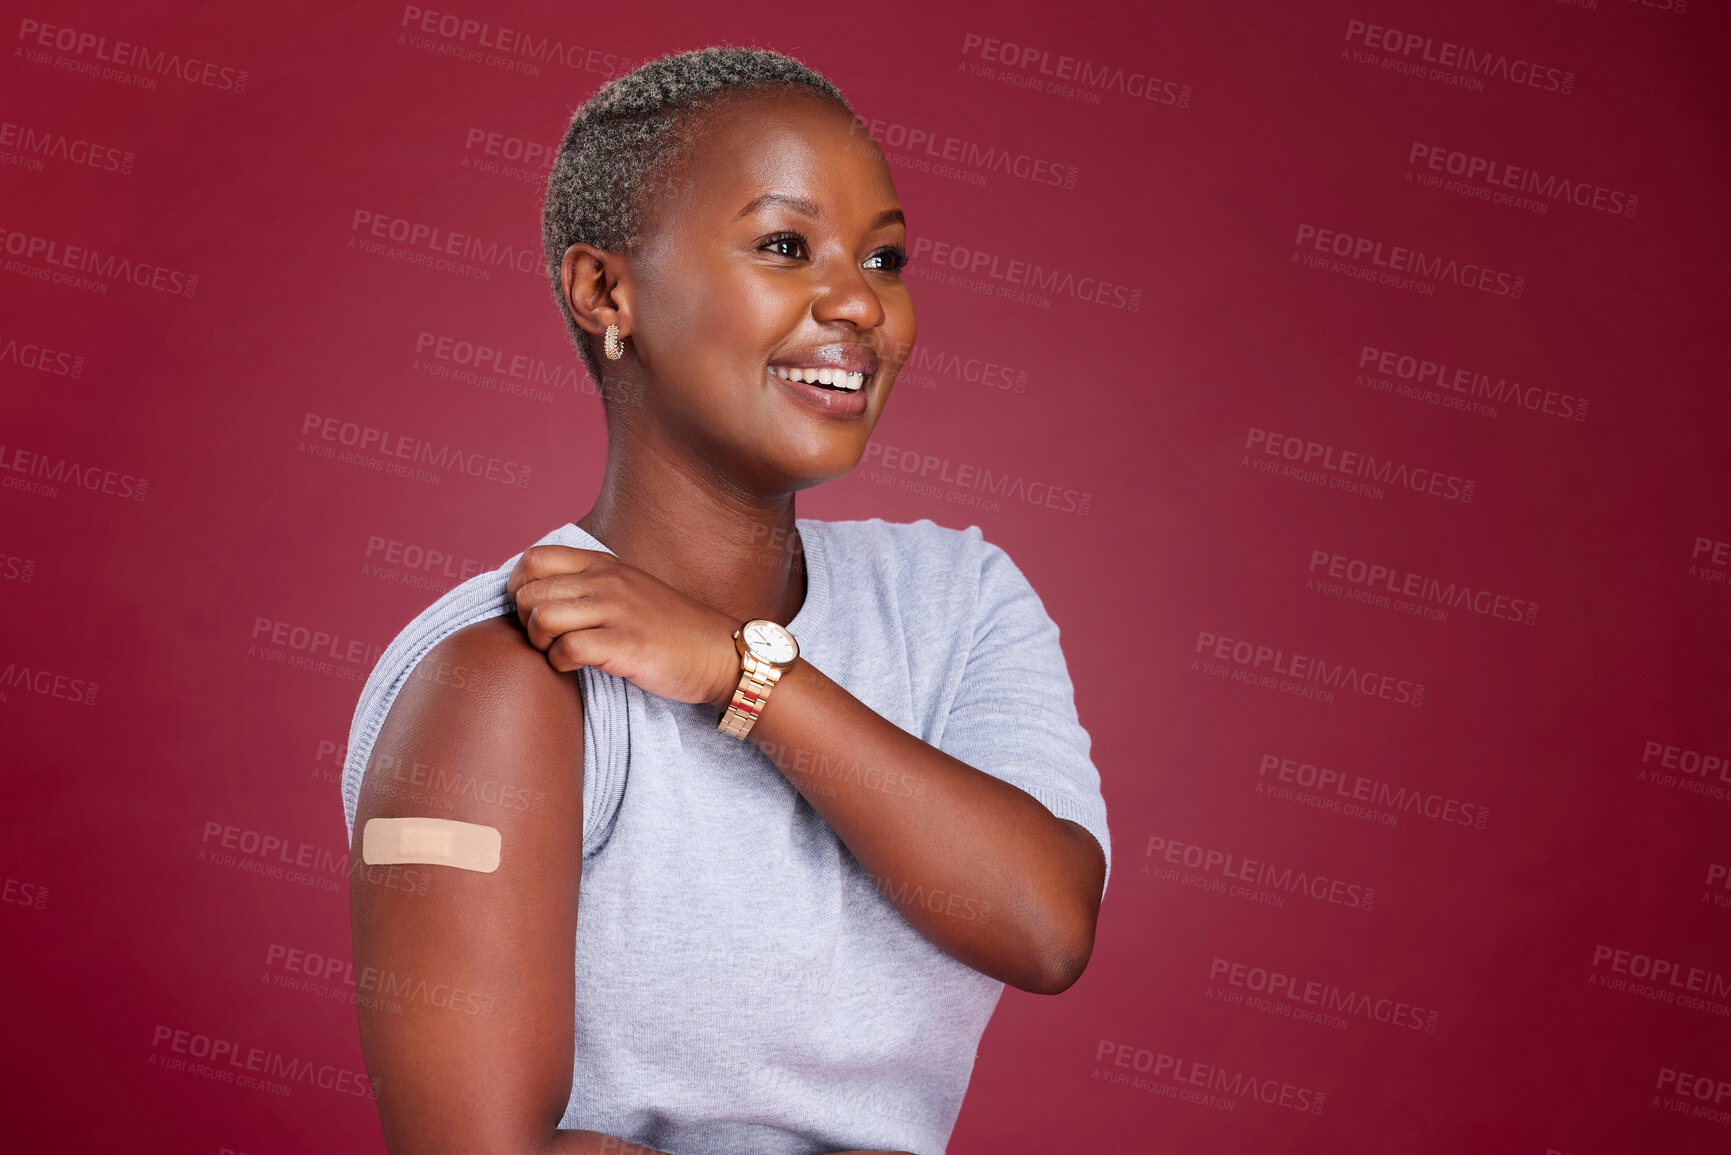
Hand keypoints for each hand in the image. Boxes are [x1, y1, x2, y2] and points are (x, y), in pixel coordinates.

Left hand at [505, 545, 741, 707]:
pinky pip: (567, 649)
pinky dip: (560, 663)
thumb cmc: (668, 628)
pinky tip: (576, 667)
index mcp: (603, 564)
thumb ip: (587, 585)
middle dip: (525, 621)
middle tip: (545, 639)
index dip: (520, 587)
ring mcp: (617, 611)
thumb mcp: (627, 589)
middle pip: (530, 592)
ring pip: (543, 618)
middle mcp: (607, 581)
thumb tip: (535, 594)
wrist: (717, 652)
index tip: (533, 611)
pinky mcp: (626, 644)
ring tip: (558, 653)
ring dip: (540, 643)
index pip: (535, 559)